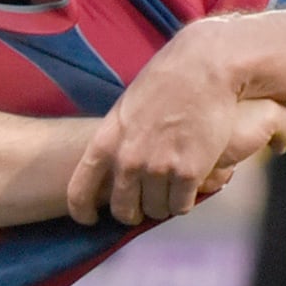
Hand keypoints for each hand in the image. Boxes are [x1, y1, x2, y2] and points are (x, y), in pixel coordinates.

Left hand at [71, 28, 285, 225]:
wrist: (206, 66)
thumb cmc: (168, 80)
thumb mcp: (129, 106)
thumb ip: (119, 138)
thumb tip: (114, 165)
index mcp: (106, 141)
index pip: (79, 191)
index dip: (82, 212)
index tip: (90, 219)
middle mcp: (128, 159)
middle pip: (123, 210)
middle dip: (133, 213)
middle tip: (144, 206)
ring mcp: (157, 167)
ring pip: (155, 210)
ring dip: (163, 205)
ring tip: (172, 188)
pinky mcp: (188, 172)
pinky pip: (180, 206)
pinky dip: (184, 201)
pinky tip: (189, 186)